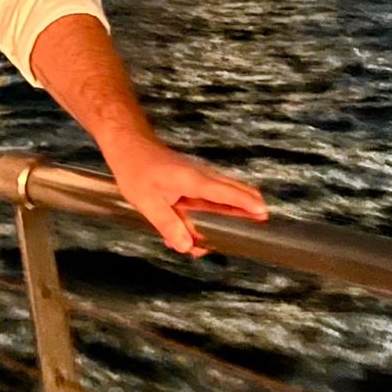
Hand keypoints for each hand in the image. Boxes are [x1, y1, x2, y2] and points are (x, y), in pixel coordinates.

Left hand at [103, 139, 266, 256]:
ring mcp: (193, 178)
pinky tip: (209, 225)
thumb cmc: (135, 169)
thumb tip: (187, 246)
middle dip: (247, 203)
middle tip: (264, 217)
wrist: (127, 145)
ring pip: (220, 193)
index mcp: (192, 180)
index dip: (244, 203)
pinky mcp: (187, 181)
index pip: (225, 192)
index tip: (263, 212)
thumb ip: (169, 224)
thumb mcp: (147, 202)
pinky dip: (214, 208)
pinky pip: (206, 196)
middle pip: (230, 190)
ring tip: (250, 217)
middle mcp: (198, 177)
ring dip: (233, 207)